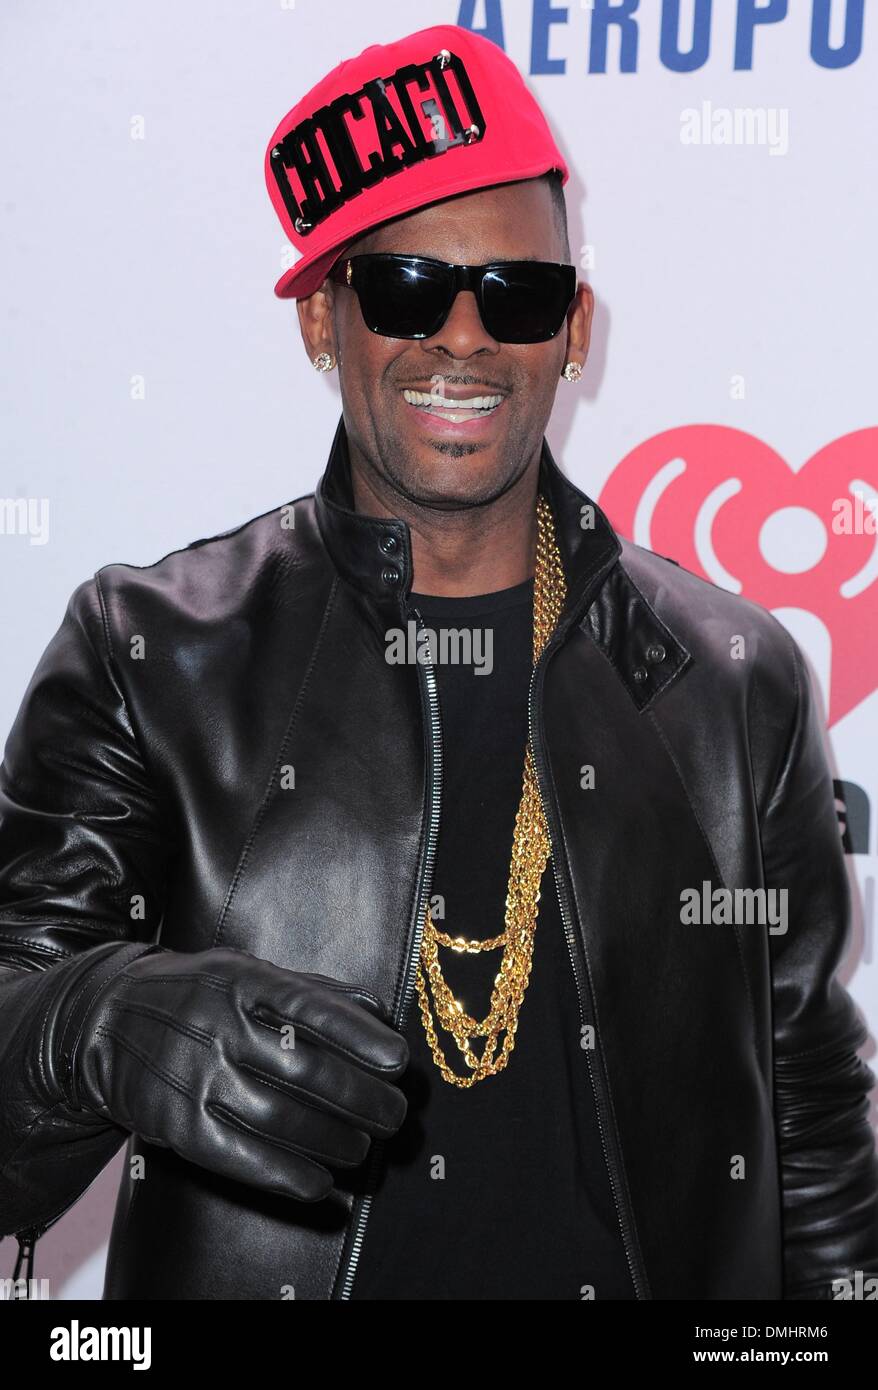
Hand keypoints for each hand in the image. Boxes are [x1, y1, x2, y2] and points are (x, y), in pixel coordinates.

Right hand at [48, 946, 408, 1201]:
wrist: (105, 1020)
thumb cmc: (198, 994)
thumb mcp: (246, 972)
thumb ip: (310, 990)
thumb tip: (378, 1011)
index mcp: (243, 980)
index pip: (313, 1009)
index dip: (360, 1038)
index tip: (398, 1062)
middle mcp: (219, 1025)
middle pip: (305, 1069)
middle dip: (360, 1098)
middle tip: (394, 1116)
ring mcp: (196, 1075)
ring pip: (279, 1117)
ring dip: (332, 1139)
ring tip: (362, 1148)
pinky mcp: (176, 1123)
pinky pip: (239, 1156)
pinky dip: (285, 1174)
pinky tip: (318, 1183)